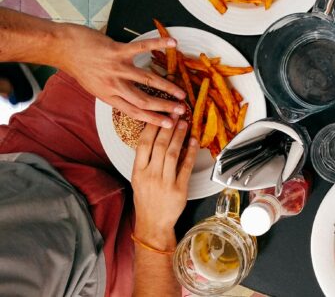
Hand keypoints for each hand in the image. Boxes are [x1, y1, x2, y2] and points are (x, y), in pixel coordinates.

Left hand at [58, 24, 185, 127]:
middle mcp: (114, 85)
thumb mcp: (94, 87)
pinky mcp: (117, 51)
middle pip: (144, 100)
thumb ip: (113, 93)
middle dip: (165, 107)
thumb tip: (130, 99)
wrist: (63, 48)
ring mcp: (117, 68)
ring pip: (147, 80)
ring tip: (181, 93)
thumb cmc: (79, 67)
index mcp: (109, 96)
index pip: (134, 112)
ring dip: (167, 87)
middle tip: (181, 111)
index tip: (169, 124)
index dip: (154, 119)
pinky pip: (141, 48)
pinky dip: (158, 44)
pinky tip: (172, 43)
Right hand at [131, 119, 196, 247]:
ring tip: (184, 123)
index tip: (159, 115)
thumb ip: (145, 160)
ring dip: (179, 136)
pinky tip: (194, 141)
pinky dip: (191, 153)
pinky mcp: (179, 189)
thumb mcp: (138, 179)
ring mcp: (165, 182)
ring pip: (173, 153)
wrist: (153, 223)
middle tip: (175, 113)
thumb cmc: (146, 200)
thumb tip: (154, 138)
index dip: (152, 127)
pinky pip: (186, 167)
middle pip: (159, 146)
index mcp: (138, 171)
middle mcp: (150, 175)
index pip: (143, 144)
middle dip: (168, 127)